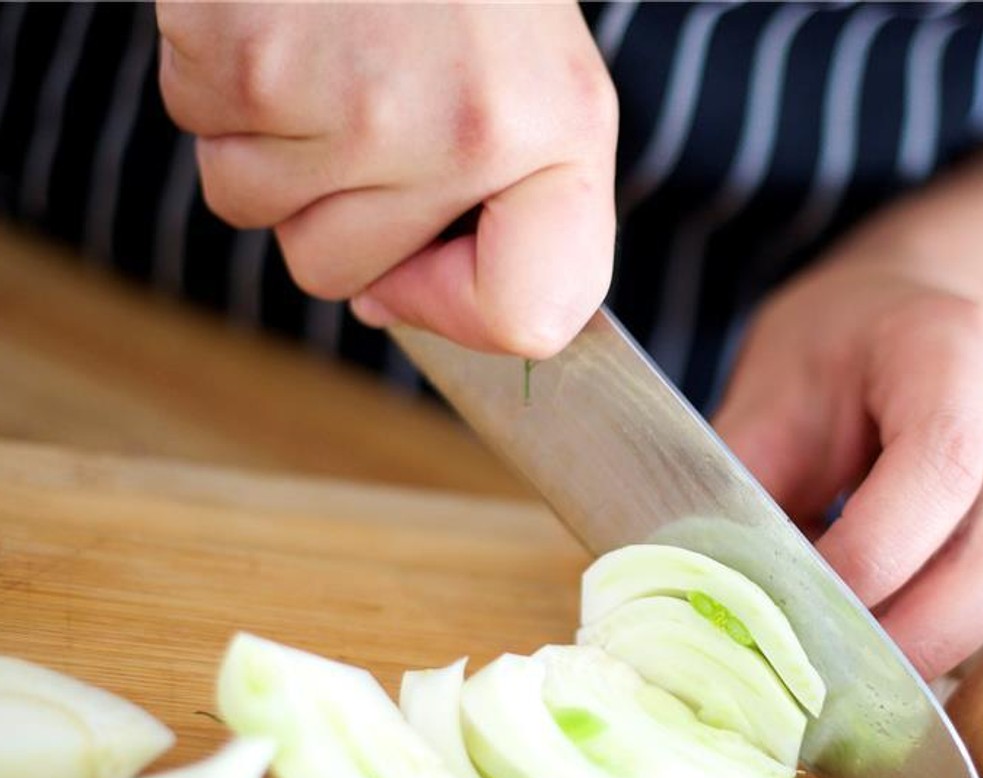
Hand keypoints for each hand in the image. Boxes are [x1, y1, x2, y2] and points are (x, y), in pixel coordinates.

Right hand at [156, 1, 617, 356]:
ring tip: (328, 54)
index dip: (464, 307)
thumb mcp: (542, 92)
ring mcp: (345, 99)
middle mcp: (459, 131)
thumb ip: (508, 216)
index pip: (530, 317)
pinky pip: (199, 132)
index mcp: (557, 136)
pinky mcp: (243, 58)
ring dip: (272, 147)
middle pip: (341, 277)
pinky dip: (224, 86)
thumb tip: (385, 305)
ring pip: (254, 209)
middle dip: (337, 210)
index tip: (440, 257)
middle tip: (371, 105)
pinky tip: (284, 25)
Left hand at [712, 262, 982, 680]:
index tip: (804, 611)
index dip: (877, 555)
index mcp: (954, 346)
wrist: (900, 314)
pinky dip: (950, 630)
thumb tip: (720, 592)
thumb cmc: (830, 348)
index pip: (942, 464)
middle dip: (925, 630)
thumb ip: (748, 484)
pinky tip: (890, 655)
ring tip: (862, 682)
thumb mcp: (768, 389)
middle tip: (841, 682)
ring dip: (943, 643)